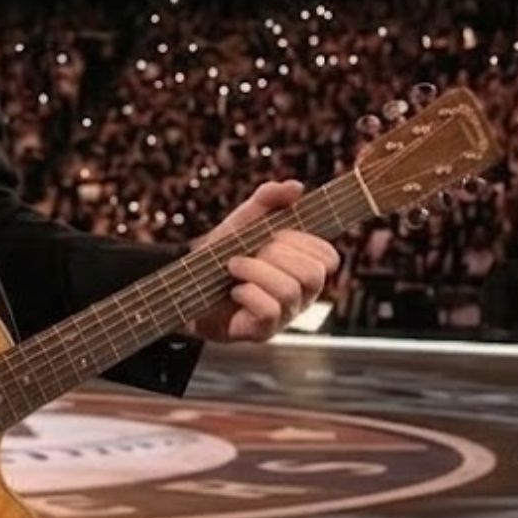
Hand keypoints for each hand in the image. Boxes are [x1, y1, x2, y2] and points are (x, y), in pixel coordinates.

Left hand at [187, 180, 340, 343]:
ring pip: (289, 291)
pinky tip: (234, 290)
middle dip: (276, 254)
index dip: (303, 242)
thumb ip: (268, 198)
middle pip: (313, 275)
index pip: (329, 257)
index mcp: (304, 267)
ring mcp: (284, 316)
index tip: (275, 234)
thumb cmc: (225, 250)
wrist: (189, 281)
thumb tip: (296, 186)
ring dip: (254, 270)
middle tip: (251, 250)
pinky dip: (247, 293)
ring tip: (234, 266)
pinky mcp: (263, 331)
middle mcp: (302, 295)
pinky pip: (269, 310)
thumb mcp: (245, 218)